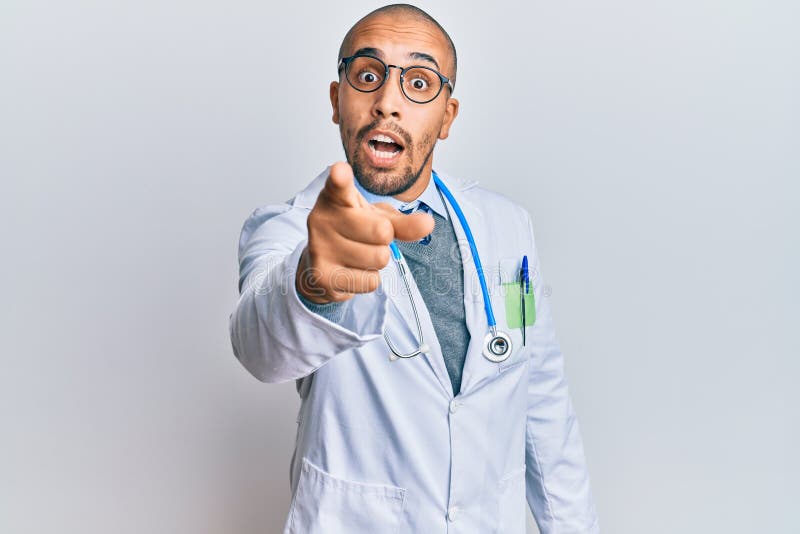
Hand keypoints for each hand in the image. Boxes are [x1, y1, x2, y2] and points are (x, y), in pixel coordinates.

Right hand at [296, 162, 433, 303]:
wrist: (320, 264)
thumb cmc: (354, 233)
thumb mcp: (378, 220)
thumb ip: (403, 222)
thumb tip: (428, 224)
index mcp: (336, 197)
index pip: (339, 185)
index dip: (341, 178)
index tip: (340, 171)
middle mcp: (323, 219)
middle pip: (382, 232)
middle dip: (384, 239)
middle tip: (367, 237)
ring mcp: (320, 248)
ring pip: (378, 259)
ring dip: (376, 261)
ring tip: (358, 255)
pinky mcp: (323, 276)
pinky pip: (371, 281)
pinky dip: (369, 279)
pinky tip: (351, 271)